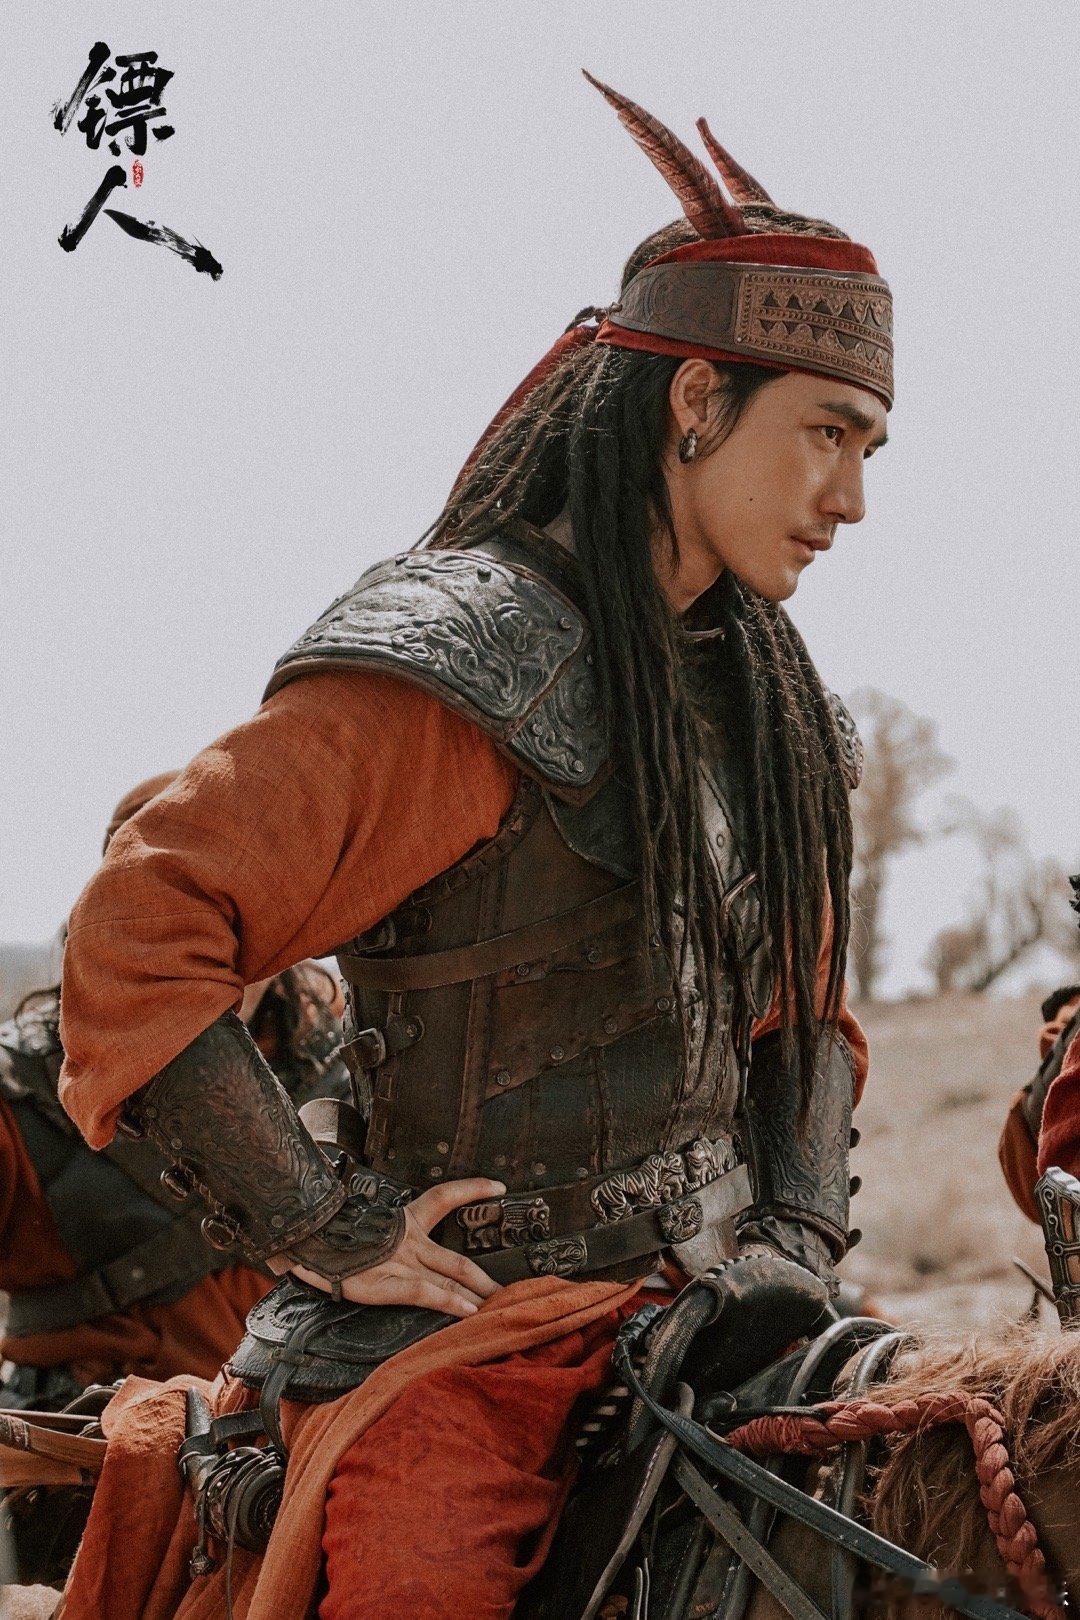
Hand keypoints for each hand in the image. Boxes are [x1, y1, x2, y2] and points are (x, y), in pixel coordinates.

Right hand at [287, 1177, 505, 1316]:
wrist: (300, 1237)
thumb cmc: (326, 1237)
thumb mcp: (359, 1232)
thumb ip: (375, 1237)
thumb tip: (378, 1245)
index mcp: (402, 1220)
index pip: (444, 1196)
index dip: (472, 1189)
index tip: (499, 1186)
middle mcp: (407, 1240)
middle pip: (457, 1257)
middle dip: (484, 1277)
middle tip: (511, 1289)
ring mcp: (399, 1261)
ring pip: (450, 1275)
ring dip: (477, 1293)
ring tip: (500, 1305)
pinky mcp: (388, 1282)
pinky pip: (427, 1292)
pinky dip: (451, 1302)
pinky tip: (470, 1311)